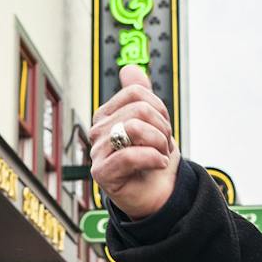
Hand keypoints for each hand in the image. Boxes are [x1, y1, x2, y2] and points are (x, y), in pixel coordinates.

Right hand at [91, 65, 179, 217]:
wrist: (157, 193)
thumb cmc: (152, 160)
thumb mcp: (151, 121)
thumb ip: (139, 93)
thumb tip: (129, 68)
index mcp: (107, 115)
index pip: (136, 93)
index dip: (159, 108)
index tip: (161, 127)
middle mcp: (98, 131)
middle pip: (139, 109)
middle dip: (162, 128)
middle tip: (163, 145)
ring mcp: (97, 152)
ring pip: (135, 128)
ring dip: (160, 144)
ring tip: (159, 155)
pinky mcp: (102, 173)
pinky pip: (130, 155)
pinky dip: (153, 159)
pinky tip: (157, 165)